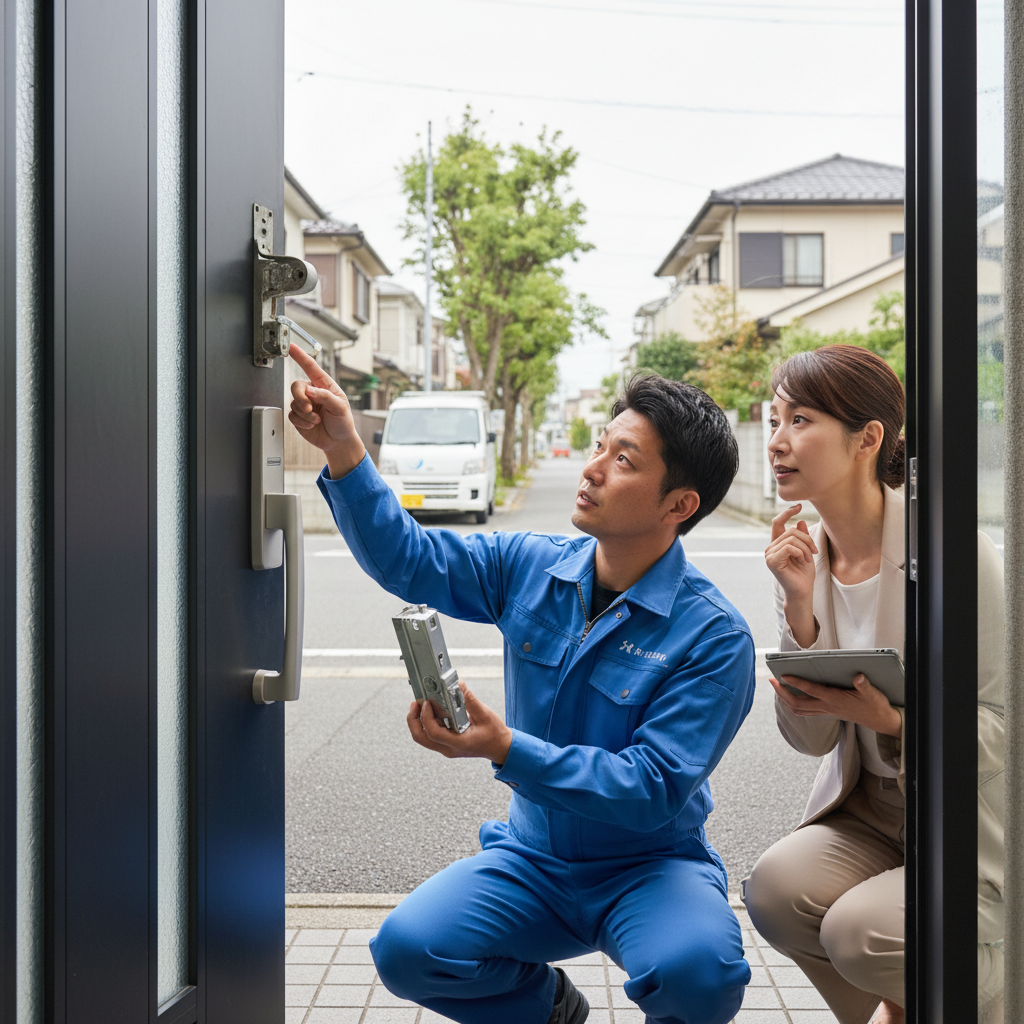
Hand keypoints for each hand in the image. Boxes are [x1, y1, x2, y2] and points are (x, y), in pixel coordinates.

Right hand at [288, 343, 365, 477]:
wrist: (338, 441)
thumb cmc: (343, 422)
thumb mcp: (340, 408)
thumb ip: (325, 397)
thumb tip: (309, 390)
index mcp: (324, 385)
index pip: (310, 367)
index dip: (300, 356)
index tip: (291, 346)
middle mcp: (313, 392)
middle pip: (296, 385)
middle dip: (301, 398)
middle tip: (309, 408)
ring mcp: (304, 404)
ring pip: (294, 403)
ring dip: (306, 415)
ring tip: (317, 421)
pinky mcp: (298, 416)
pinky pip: (292, 416)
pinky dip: (302, 423)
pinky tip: (312, 425)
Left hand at [406, 682, 513, 763]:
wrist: (500, 747)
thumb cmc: (494, 733)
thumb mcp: (484, 714)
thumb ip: (470, 699)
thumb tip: (459, 684)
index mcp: (458, 743)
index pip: (433, 733)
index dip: (426, 717)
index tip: (427, 703)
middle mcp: (448, 748)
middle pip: (421, 738)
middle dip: (413, 720)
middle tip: (416, 703)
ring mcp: (447, 748)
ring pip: (423, 738)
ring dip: (418, 721)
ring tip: (421, 705)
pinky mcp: (447, 744)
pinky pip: (430, 736)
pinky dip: (427, 723)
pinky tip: (432, 710)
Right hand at [765, 504, 817, 645]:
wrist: (803, 591)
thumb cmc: (804, 574)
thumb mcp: (806, 551)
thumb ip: (802, 537)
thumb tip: (800, 521)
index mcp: (777, 544)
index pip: (778, 522)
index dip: (787, 512)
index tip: (799, 506)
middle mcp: (770, 548)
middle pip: (791, 531)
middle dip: (807, 539)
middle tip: (814, 551)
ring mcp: (769, 555)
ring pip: (791, 539)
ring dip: (805, 548)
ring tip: (808, 558)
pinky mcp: (772, 561)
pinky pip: (789, 548)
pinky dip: (800, 553)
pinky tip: (803, 560)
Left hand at [769, 673, 901, 737]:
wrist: (881, 722)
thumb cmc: (876, 706)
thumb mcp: (873, 694)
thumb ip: (864, 686)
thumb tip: (858, 677)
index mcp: (835, 700)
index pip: (811, 691)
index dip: (797, 683)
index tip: (783, 676)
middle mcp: (827, 707)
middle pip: (798, 703)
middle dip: (782, 693)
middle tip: (772, 680)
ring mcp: (827, 711)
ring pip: (800, 709)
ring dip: (786, 699)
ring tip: (777, 687)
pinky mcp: (828, 712)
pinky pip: (806, 711)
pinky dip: (795, 704)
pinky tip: (792, 696)